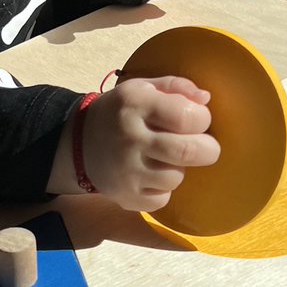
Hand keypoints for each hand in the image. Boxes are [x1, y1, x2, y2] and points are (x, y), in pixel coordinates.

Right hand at [80, 75, 220, 212]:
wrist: (78, 143)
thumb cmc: (121, 112)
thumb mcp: (142, 88)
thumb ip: (175, 87)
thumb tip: (206, 98)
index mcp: (136, 104)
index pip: (187, 116)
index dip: (202, 119)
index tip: (197, 120)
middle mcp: (129, 137)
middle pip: (187, 151)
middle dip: (207, 149)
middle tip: (204, 146)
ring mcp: (126, 170)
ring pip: (176, 177)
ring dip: (179, 168)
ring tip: (166, 159)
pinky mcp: (125, 196)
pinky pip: (162, 199)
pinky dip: (162, 189)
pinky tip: (151, 175)